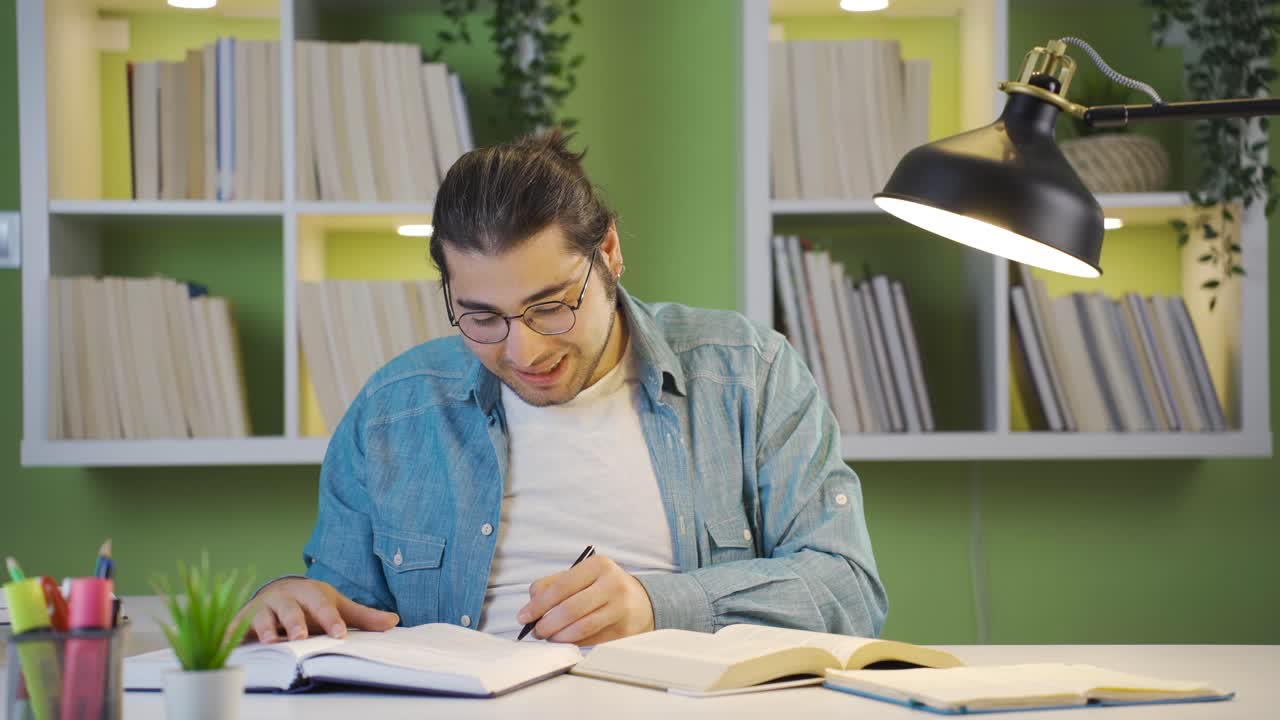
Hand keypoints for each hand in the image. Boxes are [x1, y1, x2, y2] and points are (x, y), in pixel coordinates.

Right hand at [240, 578, 398, 643]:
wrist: (279, 591)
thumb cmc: (311, 603)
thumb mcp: (336, 605)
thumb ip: (363, 616)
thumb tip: (394, 622)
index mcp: (310, 594)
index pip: (322, 606)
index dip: (331, 620)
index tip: (339, 634)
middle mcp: (285, 598)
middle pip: (290, 611)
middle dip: (295, 623)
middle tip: (300, 637)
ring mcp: (262, 608)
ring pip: (262, 618)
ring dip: (265, 630)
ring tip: (271, 643)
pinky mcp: (243, 620)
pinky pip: (235, 628)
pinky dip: (230, 635)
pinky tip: (227, 645)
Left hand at [516, 553, 654, 645]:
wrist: (641, 601)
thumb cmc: (603, 587)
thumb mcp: (581, 576)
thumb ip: (552, 584)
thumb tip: (531, 605)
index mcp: (598, 565)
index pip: (561, 586)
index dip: (539, 604)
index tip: (524, 616)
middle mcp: (612, 584)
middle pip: (570, 609)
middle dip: (547, 624)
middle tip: (536, 631)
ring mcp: (621, 609)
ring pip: (581, 628)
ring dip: (559, 637)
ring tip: (549, 637)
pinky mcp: (625, 630)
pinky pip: (592, 640)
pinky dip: (574, 643)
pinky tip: (567, 640)